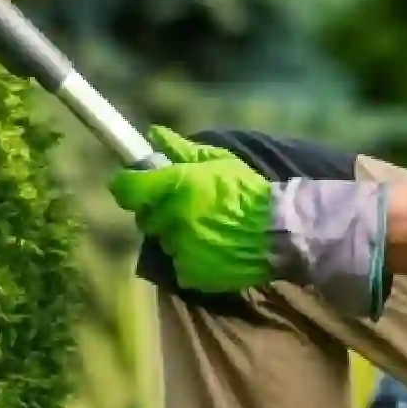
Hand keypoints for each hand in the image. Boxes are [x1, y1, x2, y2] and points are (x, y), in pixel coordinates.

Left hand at [110, 128, 393, 320]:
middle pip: (144, 216)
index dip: (128, 185)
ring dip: (174, 234)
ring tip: (203, 228)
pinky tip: (210, 248)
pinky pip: (178, 264)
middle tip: (182, 206)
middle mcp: (172, 217)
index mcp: (175, 186)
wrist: (280, 232)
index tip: (136, 184)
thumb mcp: (218, 161)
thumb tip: (153, 133)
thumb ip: (181, 150)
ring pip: (162, 240)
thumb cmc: (248, 191)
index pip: (126, 189)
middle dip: (158, 210)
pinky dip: (188, 258)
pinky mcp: (190, 274)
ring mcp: (179, 248)